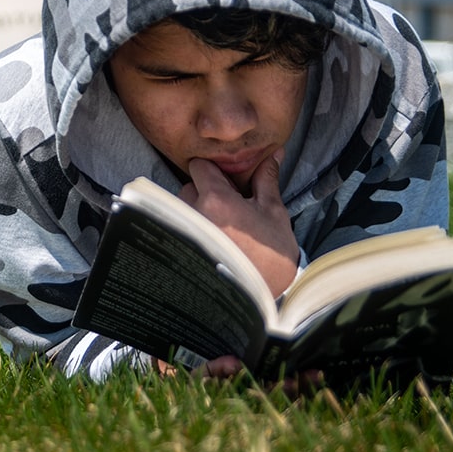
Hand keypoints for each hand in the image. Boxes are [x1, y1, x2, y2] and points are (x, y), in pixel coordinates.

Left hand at [179, 150, 297, 296]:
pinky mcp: (178, 252)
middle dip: (204, 192)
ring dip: (195, 212)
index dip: (212, 170)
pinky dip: (190, 231)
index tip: (225, 183)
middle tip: (227, 209)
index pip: (199, 166)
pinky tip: (211, 243)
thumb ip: (267, 179)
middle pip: (188, 187)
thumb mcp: (274, 213)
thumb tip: (274, 152)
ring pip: (181, 209)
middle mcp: (192, 213)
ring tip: (219, 229)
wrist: (258, 298)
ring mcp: (182, 234)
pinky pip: (178, 229)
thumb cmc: (269, 256)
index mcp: (216, 199)